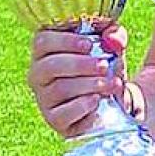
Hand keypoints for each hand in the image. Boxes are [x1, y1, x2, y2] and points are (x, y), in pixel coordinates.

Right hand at [26, 24, 131, 138]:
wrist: (112, 97)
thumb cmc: (104, 64)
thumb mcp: (111, 45)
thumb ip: (115, 35)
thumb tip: (113, 40)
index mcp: (46, 49)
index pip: (42, 41)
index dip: (65, 41)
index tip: (89, 44)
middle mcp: (39, 74)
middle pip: (49, 66)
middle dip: (80, 65)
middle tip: (104, 65)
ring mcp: (44, 98)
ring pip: (60, 89)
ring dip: (89, 84)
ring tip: (112, 83)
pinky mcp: (55, 120)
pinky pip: (63, 114)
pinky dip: (82, 106)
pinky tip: (97, 99)